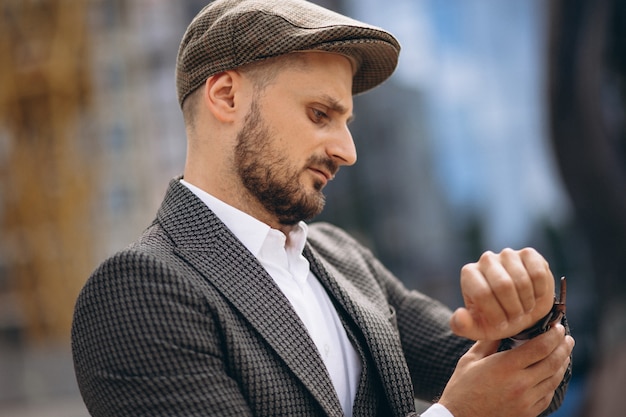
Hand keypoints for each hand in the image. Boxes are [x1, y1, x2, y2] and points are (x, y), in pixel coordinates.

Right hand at [438, 324, 574, 416]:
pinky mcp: (528, 413)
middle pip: (553, 362)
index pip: (540, 347)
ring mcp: (526, 401)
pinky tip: (552, 374)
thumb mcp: (470, 360)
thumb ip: (488, 342)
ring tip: (564, 354)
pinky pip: (548, 395)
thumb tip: (502, 327)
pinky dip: (553, 382)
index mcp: (505, 367)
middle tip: (567, 338)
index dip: (553, 335)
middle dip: (563, 347)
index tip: (557, 327)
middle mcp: (520, 384)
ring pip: (554, 379)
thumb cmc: (461, 388)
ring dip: (562, 364)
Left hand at [450, 248, 554, 340]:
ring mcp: (508, 254)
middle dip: (513, 309)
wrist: (520, 311)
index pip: (483, 293)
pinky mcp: (529, 254)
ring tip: (524, 309)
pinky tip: (534, 297)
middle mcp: (486, 259)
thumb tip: (459, 314)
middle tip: (515, 317)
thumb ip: (462, 326)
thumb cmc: (496, 320)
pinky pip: (538, 273)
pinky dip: (540, 291)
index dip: (496, 314)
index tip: (501, 324)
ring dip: (527, 302)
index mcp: (469, 274)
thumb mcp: (478, 328)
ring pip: (522, 280)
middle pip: (504, 285)